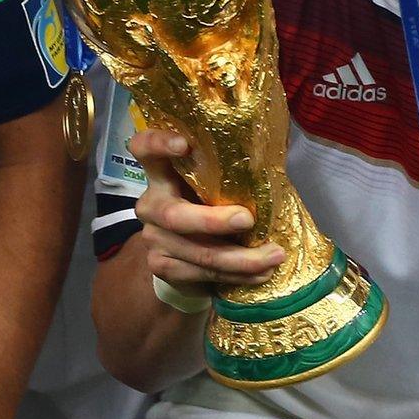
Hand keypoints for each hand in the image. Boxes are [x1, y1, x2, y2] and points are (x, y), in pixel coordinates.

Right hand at [127, 130, 283, 292]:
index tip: (184, 145)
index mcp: (161, 171)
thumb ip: (227, 169)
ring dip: (240, 258)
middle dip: (213, 221)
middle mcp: (150, 203)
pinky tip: (261, 273)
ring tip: (274, 255)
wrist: (186, 252)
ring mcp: (153, 237)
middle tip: (248, 219)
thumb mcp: (212, 182)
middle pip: (173, 215)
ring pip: (196, 251)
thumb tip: (273, 153)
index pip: (144, 148)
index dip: (158, 144)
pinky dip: (237, 275)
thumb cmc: (209, 203)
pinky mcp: (161, 266)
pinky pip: (202, 273)